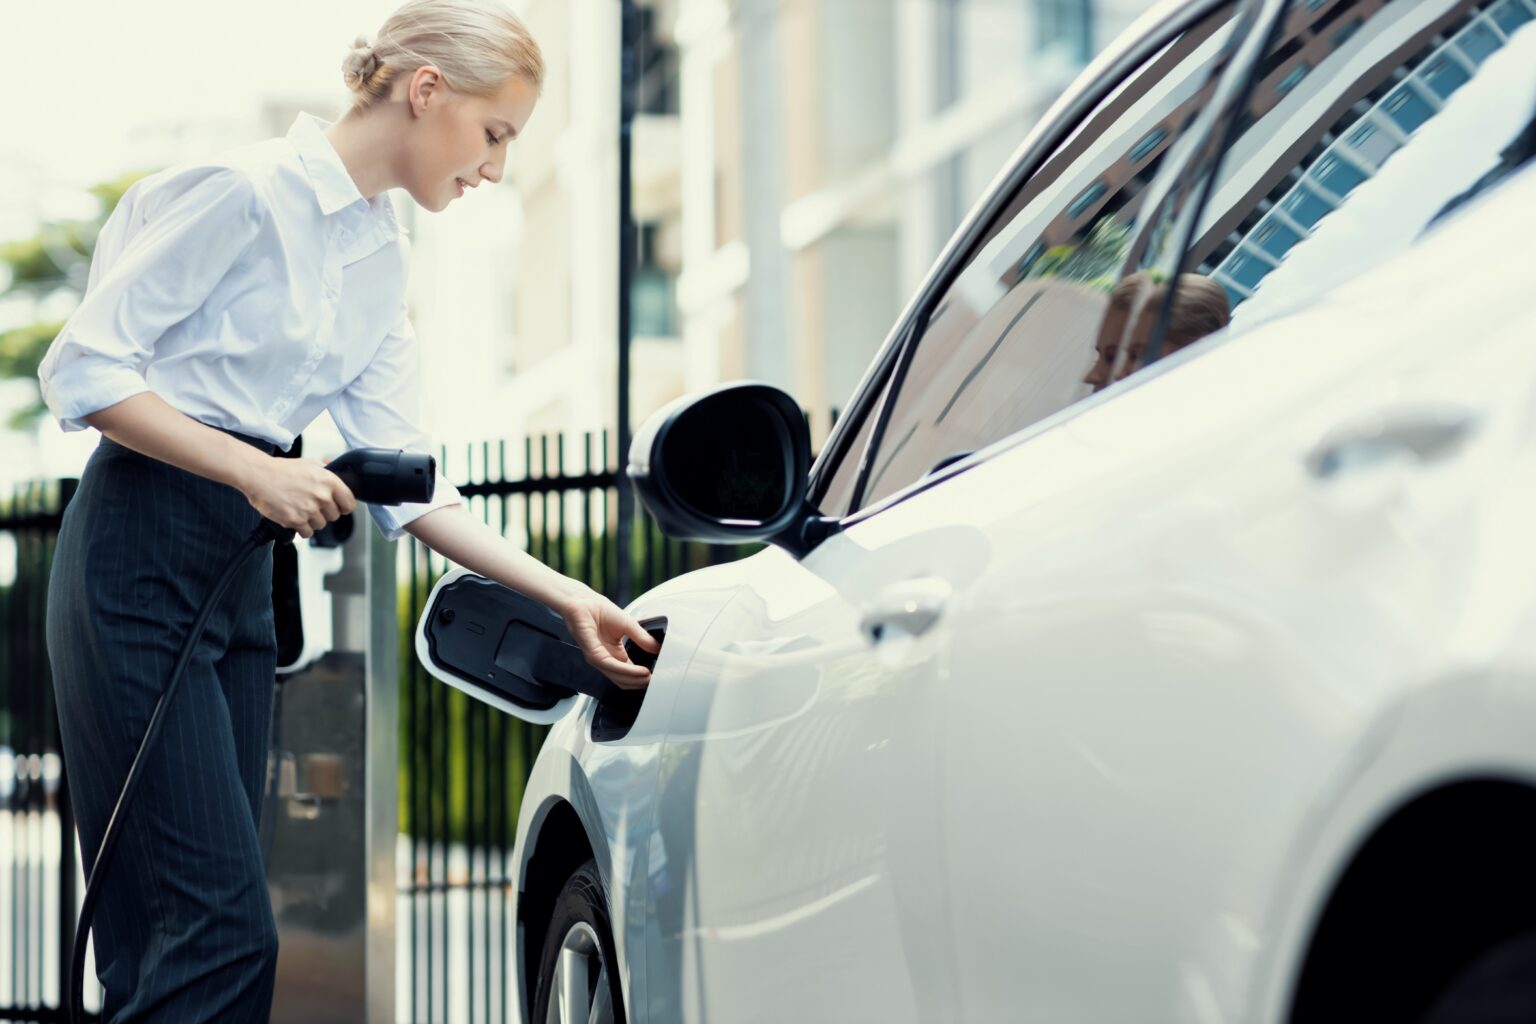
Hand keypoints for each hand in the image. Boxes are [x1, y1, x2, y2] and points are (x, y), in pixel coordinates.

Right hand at [242, 455, 357, 538]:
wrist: (259, 476)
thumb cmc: (282, 469)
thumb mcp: (310, 463)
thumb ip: (326, 469)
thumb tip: (336, 471)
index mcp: (329, 481)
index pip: (349, 503)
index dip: (344, 506)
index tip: (339, 507)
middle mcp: (322, 496)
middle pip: (334, 516)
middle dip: (325, 512)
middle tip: (312, 505)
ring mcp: (309, 510)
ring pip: (320, 525)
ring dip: (312, 521)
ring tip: (300, 509)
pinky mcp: (296, 520)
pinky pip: (307, 533)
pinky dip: (301, 529)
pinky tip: (294, 518)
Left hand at [561, 587, 661, 689]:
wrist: (584, 602)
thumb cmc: (600, 611)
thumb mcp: (629, 626)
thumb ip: (643, 639)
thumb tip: (658, 649)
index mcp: (614, 653)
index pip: (630, 672)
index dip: (643, 677)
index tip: (658, 676)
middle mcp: (606, 659)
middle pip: (625, 681)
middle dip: (641, 683)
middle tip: (656, 681)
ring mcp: (599, 659)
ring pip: (619, 678)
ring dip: (636, 680)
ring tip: (650, 677)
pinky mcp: (593, 654)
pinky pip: (612, 666)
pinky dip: (628, 671)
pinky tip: (640, 670)